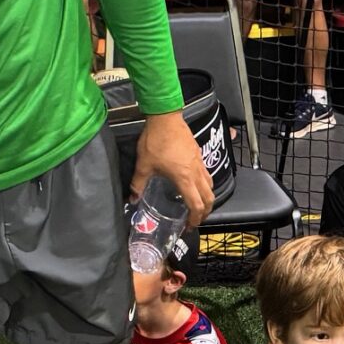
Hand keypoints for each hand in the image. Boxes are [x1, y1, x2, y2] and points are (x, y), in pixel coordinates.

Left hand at [133, 111, 214, 228]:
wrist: (166, 117)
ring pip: (211, 185)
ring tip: (198, 205)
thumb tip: (133, 198)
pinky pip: (207, 174)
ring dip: (207, 199)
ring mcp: (199, 162)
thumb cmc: (155, 140)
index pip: (196, 204)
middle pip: (209, 198)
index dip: (195, 219)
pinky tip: (194, 185)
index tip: (189, 226)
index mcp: (184, 178)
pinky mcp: (199, 154)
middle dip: (206, 212)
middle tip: (196, 219)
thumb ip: (138, 184)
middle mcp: (196, 172)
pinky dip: (205, 185)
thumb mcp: (144, 165)